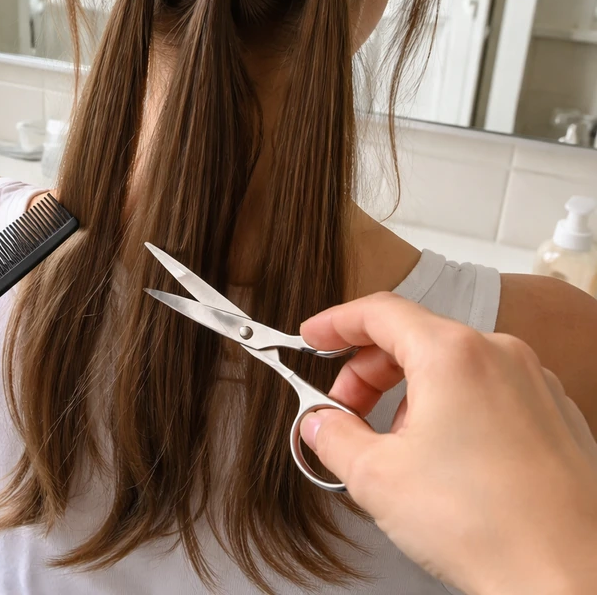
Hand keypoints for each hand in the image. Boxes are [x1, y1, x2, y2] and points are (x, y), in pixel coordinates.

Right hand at [299, 293, 596, 594]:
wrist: (567, 579)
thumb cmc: (487, 527)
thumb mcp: (375, 478)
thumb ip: (332, 437)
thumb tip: (319, 425)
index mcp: (453, 354)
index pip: (380, 312)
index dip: (335, 323)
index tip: (313, 337)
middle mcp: (501, 356)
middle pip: (414, 339)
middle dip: (367, 373)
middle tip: (342, 413)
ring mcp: (535, 385)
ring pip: (452, 368)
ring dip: (409, 397)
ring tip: (394, 450)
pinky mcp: (556, 418)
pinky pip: (489, 394)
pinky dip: (452, 411)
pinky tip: (441, 461)